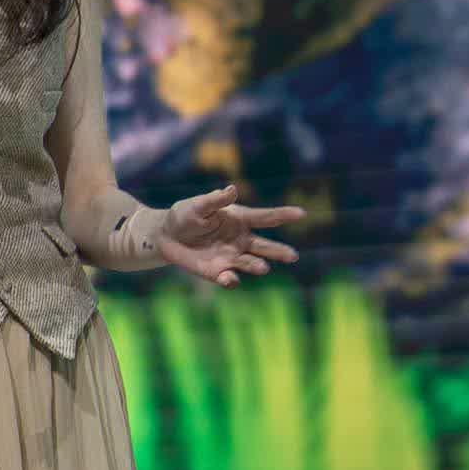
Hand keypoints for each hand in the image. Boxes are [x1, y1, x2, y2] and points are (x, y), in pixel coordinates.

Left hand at [160, 183, 304, 287]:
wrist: (166, 236)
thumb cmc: (185, 215)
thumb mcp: (198, 205)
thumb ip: (215, 200)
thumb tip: (232, 189)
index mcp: (240, 219)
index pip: (266, 217)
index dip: (284, 214)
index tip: (302, 213)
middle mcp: (241, 240)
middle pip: (265, 246)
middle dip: (279, 251)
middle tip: (292, 256)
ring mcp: (231, 257)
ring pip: (251, 263)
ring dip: (257, 266)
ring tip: (263, 267)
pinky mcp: (217, 272)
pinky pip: (229, 278)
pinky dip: (230, 280)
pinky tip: (229, 279)